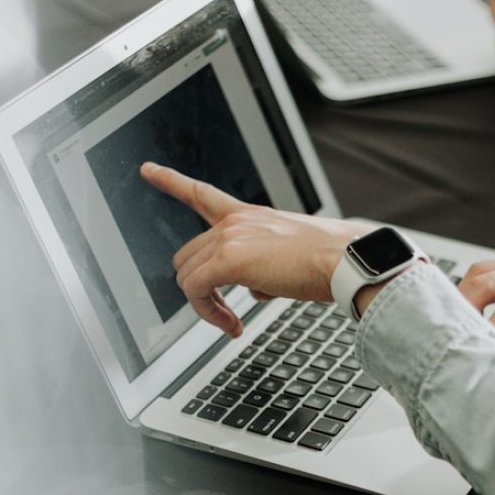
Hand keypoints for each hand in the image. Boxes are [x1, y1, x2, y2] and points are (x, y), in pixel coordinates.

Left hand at [141, 162, 369, 336]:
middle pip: (188, 256)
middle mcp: (236, 221)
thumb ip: (264, 267)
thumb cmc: (331, 261)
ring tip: (232, 322)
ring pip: (188, 276)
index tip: (148, 169)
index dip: (171, 180)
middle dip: (201, 287)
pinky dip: (209, 313)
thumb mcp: (291, 256)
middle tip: (226, 312)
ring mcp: (230, 237)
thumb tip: (255, 291)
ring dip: (206, 305)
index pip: (202, 194)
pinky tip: (232, 325)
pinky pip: (196, 291)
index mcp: (250, 215)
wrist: (346, 261)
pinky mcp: (229, 260)